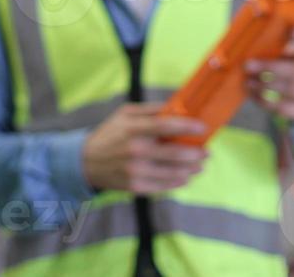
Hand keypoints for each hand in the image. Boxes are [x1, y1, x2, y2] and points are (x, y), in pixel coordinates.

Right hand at [82, 103, 208, 193]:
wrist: (86, 162)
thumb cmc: (109, 134)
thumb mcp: (125, 114)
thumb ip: (150, 110)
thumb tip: (176, 106)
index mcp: (133, 129)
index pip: (166, 126)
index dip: (187, 127)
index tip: (203, 128)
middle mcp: (135, 151)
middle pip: (174, 154)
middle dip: (195, 154)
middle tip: (207, 152)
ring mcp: (136, 171)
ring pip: (173, 173)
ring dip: (191, 170)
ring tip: (200, 165)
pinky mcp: (135, 187)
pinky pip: (163, 186)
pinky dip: (177, 182)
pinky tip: (185, 177)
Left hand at [245, 28, 293, 121]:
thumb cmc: (292, 66)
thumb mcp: (291, 54)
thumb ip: (279, 45)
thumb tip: (255, 41)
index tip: (292, 32)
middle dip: (270, 67)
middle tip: (248, 65)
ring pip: (292, 89)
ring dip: (266, 86)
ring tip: (249, 82)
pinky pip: (285, 108)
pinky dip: (266, 102)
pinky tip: (253, 95)